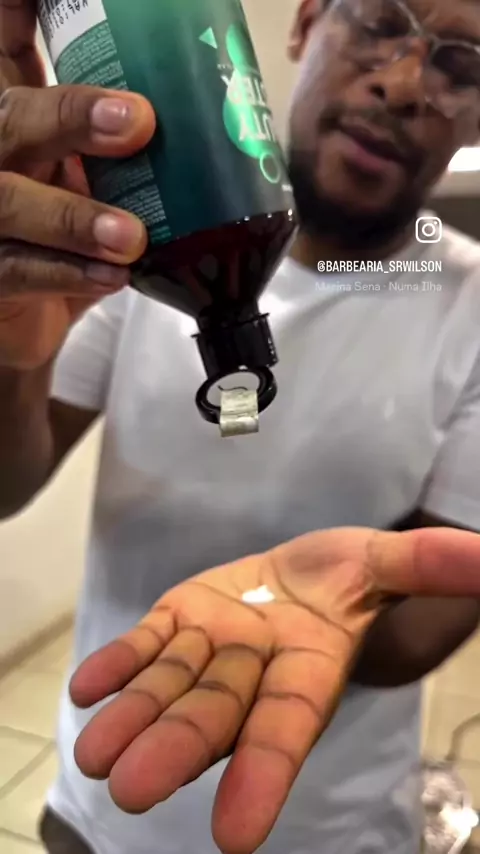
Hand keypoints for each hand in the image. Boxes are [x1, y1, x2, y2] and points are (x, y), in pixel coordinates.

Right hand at [0, 1, 155, 368]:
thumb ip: (128, 155)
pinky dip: (70, 274)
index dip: (19, 9)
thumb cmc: (69, 242)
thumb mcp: (96, 185)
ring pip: (10, 199)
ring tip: (131, 235)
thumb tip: (223, 125)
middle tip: (140, 123)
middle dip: (71, 115)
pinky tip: (113, 276)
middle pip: (12, 117)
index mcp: (21, 120)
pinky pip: (20, 271)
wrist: (29, 322)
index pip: (9, 45)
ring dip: (75, 215)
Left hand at [70, 525, 479, 853]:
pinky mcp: (178, 621)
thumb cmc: (347, 575)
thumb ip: (424, 567)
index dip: (265, 773)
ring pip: (170, 688)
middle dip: (178, 750)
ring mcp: (210, 650)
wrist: (301, 569)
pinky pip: (146, 645)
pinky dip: (119, 665)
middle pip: (215, 716)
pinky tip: (88, 686)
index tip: (236, 834)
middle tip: (132, 790)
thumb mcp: (383, 562)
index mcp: (307, 673)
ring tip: (95, 752)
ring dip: (133, 717)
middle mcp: (254, 676)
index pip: (287, 729)